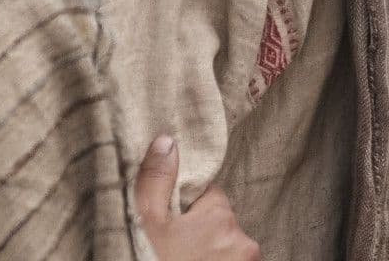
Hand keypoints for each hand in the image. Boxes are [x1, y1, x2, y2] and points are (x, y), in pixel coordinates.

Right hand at [134, 134, 260, 260]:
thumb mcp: (146, 224)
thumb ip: (156, 182)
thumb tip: (167, 140)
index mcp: (219, 217)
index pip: (210, 196)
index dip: (189, 208)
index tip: (172, 224)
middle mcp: (242, 240)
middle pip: (220, 223)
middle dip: (200, 232)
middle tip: (173, 250)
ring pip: (227, 248)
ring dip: (210, 253)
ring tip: (181, 258)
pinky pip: (233, 260)